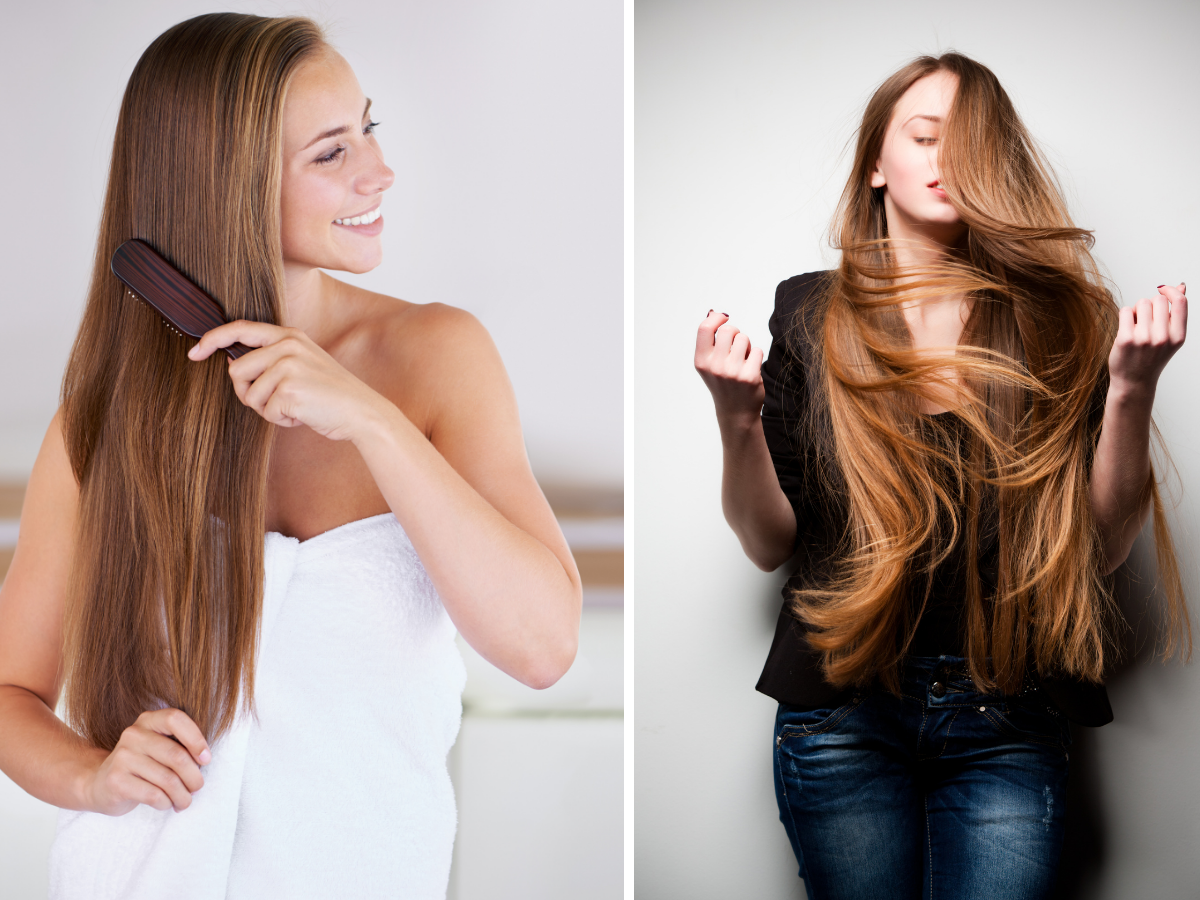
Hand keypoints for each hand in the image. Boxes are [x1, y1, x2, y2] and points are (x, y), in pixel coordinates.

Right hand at [84, 708, 210, 815]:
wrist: (99, 783)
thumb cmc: (141, 765)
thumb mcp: (158, 747)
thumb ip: (179, 746)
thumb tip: (204, 760)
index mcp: (148, 721)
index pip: (175, 719)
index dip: (196, 739)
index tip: (206, 759)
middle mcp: (133, 735)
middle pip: (176, 755)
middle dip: (194, 777)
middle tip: (198, 787)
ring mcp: (122, 757)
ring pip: (168, 779)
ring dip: (183, 795)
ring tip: (185, 801)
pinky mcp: (116, 781)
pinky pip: (154, 795)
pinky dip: (167, 803)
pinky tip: (167, 804)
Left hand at [188, 321, 385, 442]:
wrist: (361, 411)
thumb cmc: (329, 393)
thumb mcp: (301, 364)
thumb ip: (270, 359)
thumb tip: (232, 365)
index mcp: (289, 335)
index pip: (240, 329)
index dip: (212, 339)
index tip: (194, 351)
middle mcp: (287, 346)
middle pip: (237, 370)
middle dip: (247, 392)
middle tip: (273, 402)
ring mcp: (289, 366)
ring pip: (250, 395)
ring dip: (268, 409)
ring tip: (295, 407)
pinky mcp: (290, 389)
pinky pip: (267, 412)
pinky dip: (282, 420)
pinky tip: (303, 414)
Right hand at [694, 311, 764, 423]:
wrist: (736, 411)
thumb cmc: (723, 383)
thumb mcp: (709, 364)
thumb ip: (710, 340)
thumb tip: (714, 313)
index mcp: (701, 361)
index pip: (705, 328)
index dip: (716, 318)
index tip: (724, 318)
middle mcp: (714, 366)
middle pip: (728, 330)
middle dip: (735, 333)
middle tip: (736, 346)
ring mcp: (732, 372)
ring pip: (744, 338)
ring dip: (746, 345)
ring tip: (743, 359)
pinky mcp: (750, 377)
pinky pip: (757, 350)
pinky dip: (756, 356)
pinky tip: (750, 368)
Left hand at [1108, 282, 1186, 395]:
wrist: (1134, 382)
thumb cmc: (1151, 358)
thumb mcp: (1170, 338)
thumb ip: (1176, 313)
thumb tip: (1180, 286)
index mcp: (1178, 336)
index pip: (1180, 302)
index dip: (1170, 291)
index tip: (1162, 290)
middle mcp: (1163, 337)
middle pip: (1157, 299)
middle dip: (1150, 305)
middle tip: (1146, 320)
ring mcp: (1144, 338)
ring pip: (1141, 303)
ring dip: (1138, 310)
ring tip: (1137, 326)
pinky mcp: (1125, 339)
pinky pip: (1126, 310)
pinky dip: (1125, 315)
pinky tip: (1127, 328)